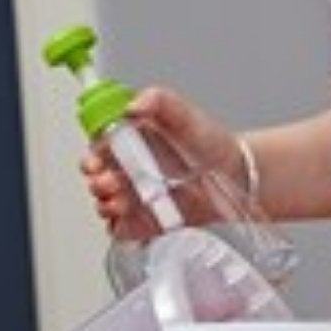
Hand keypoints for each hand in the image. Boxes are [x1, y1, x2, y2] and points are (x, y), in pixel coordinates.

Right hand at [80, 86, 243, 242]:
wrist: (239, 173)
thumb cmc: (210, 142)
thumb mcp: (184, 114)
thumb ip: (159, 101)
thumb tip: (132, 105)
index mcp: (128, 144)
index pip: (97, 152)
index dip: (91, 158)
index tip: (95, 163)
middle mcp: (129, 171)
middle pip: (97, 180)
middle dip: (98, 183)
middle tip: (109, 182)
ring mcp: (137, 198)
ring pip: (107, 205)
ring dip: (107, 205)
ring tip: (120, 202)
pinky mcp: (148, 221)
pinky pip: (124, 229)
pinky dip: (122, 228)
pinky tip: (129, 223)